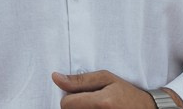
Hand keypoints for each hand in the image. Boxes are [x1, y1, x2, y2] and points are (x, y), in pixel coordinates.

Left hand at [52, 70, 169, 107]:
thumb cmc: (127, 93)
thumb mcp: (106, 79)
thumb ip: (80, 79)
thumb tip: (55, 77)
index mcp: (102, 103)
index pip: (66, 103)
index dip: (69, 97)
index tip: (80, 95)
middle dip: (76, 106)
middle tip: (92, 102)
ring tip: (97, 108)